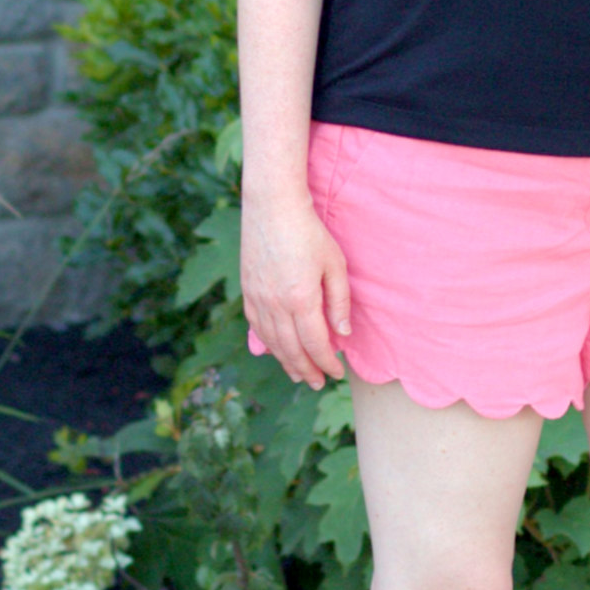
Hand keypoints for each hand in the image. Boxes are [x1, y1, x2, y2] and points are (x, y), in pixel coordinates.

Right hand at [241, 197, 350, 389]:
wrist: (272, 206)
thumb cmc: (309, 232)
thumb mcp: (335, 264)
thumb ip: (339, 301)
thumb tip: (342, 334)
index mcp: (301, 299)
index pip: (315, 344)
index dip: (327, 362)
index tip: (337, 373)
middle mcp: (275, 304)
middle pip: (291, 349)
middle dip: (307, 370)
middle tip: (319, 383)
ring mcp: (257, 298)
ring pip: (272, 342)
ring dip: (286, 362)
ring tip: (299, 374)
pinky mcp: (247, 290)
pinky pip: (257, 326)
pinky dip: (268, 343)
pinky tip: (276, 350)